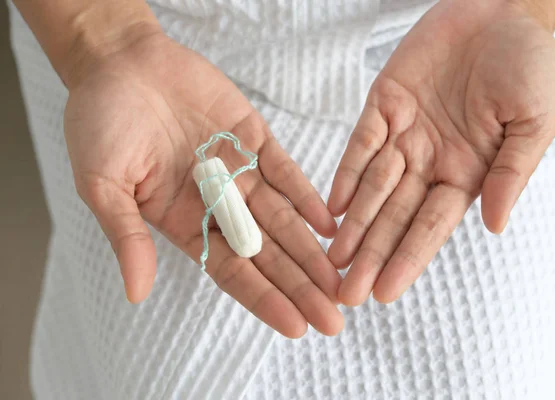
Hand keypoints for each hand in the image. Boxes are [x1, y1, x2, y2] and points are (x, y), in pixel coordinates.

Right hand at [65, 30, 342, 336]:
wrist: (120, 63)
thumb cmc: (100, 124)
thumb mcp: (101, 184)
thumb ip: (126, 235)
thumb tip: (136, 292)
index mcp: (183, 222)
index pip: (231, 271)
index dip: (264, 298)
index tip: (296, 325)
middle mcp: (218, 205)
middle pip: (267, 254)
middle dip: (300, 286)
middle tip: (335, 320)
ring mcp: (240, 173)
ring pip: (284, 219)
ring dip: (312, 251)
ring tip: (341, 282)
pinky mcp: (254, 139)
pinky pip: (286, 172)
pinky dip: (307, 197)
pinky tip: (330, 225)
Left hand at [327, 0, 554, 304]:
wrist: (501, 10)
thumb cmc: (528, 65)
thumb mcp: (534, 123)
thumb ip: (511, 173)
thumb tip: (494, 226)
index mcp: (467, 173)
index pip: (431, 226)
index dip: (407, 259)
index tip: (385, 293)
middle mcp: (430, 162)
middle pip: (394, 217)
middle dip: (371, 255)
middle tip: (345, 293)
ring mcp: (404, 136)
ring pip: (371, 189)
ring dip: (353, 225)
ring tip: (333, 260)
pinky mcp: (383, 106)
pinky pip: (360, 145)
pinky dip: (345, 175)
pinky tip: (332, 207)